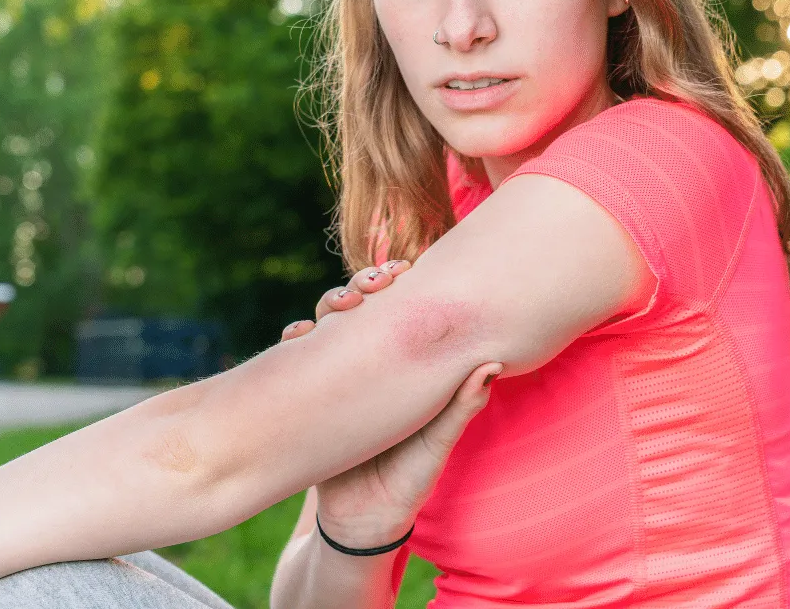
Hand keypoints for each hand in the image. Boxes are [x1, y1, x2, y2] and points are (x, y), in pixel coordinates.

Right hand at [280, 260, 502, 547]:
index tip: (406, 269)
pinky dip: (295, 339)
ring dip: (330, 303)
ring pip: (329, 323)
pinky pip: (296, 356)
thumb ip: (461, 407)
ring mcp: (338, 374)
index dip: (402, 286)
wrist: (360, 520)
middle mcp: (371, 363)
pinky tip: (298, 336)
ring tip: (339, 304)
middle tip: (372, 283)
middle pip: (364, 307)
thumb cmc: (409, 478)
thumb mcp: (436, 443)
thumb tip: (494, 364)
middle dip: (363, 285)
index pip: (404, 313)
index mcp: (405, 368)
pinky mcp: (307, 392)